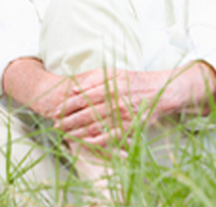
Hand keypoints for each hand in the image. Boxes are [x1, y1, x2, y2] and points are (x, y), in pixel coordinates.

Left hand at [56, 69, 171, 145]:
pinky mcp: (129, 128)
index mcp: (109, 87)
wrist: (159, 92)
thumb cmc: (134, 81)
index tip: (55, 110)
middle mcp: (114, 102)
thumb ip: (93, 78)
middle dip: (67, 121)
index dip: (66, 106)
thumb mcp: (114, 72)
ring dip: (77, 132)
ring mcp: (122, 116)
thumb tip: (74, 88)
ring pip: (95, 126)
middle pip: (85, 114)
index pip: (82, 98)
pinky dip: (96, 142)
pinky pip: (109, 137)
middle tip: (55, 125)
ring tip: (64, 135)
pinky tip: (84, 143)